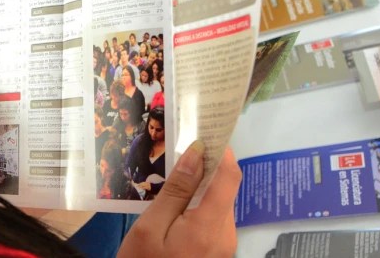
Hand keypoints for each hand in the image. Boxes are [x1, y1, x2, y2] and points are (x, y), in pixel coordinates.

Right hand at [117, 143, 241, 257]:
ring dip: (199, 189)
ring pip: (217, 203)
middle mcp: (225, 234)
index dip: (221, 150)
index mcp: (209, 226)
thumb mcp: (150, 227)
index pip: (229, 176)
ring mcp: (224, 245)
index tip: (202, 133)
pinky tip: (175, 209)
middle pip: (223, 189)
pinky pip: (212, 219)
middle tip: (174, 158)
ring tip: (169, 186)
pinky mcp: (217, 251)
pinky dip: (197, 207)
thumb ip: (176, 191)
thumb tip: (197, 153)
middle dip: (204, 170)